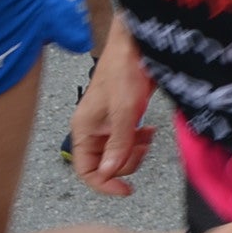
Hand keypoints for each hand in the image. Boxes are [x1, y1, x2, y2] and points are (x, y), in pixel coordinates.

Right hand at [72, 40, 155, 197]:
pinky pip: (128, 139)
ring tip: (147, 138)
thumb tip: (109, 173)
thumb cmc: (124, 70)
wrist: (135, 43)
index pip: (86, 171)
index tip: (127, 189)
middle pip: (104, 165)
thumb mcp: (123, 111)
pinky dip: (140, 140)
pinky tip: (149, 131)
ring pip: (118, 153)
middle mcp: (92, 129)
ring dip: (134, 152)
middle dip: (125, 163)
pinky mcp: (121, 116)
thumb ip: (118, 143)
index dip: (105, 184)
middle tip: (142, 150)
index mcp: (83, 130)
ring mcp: (107, 123)